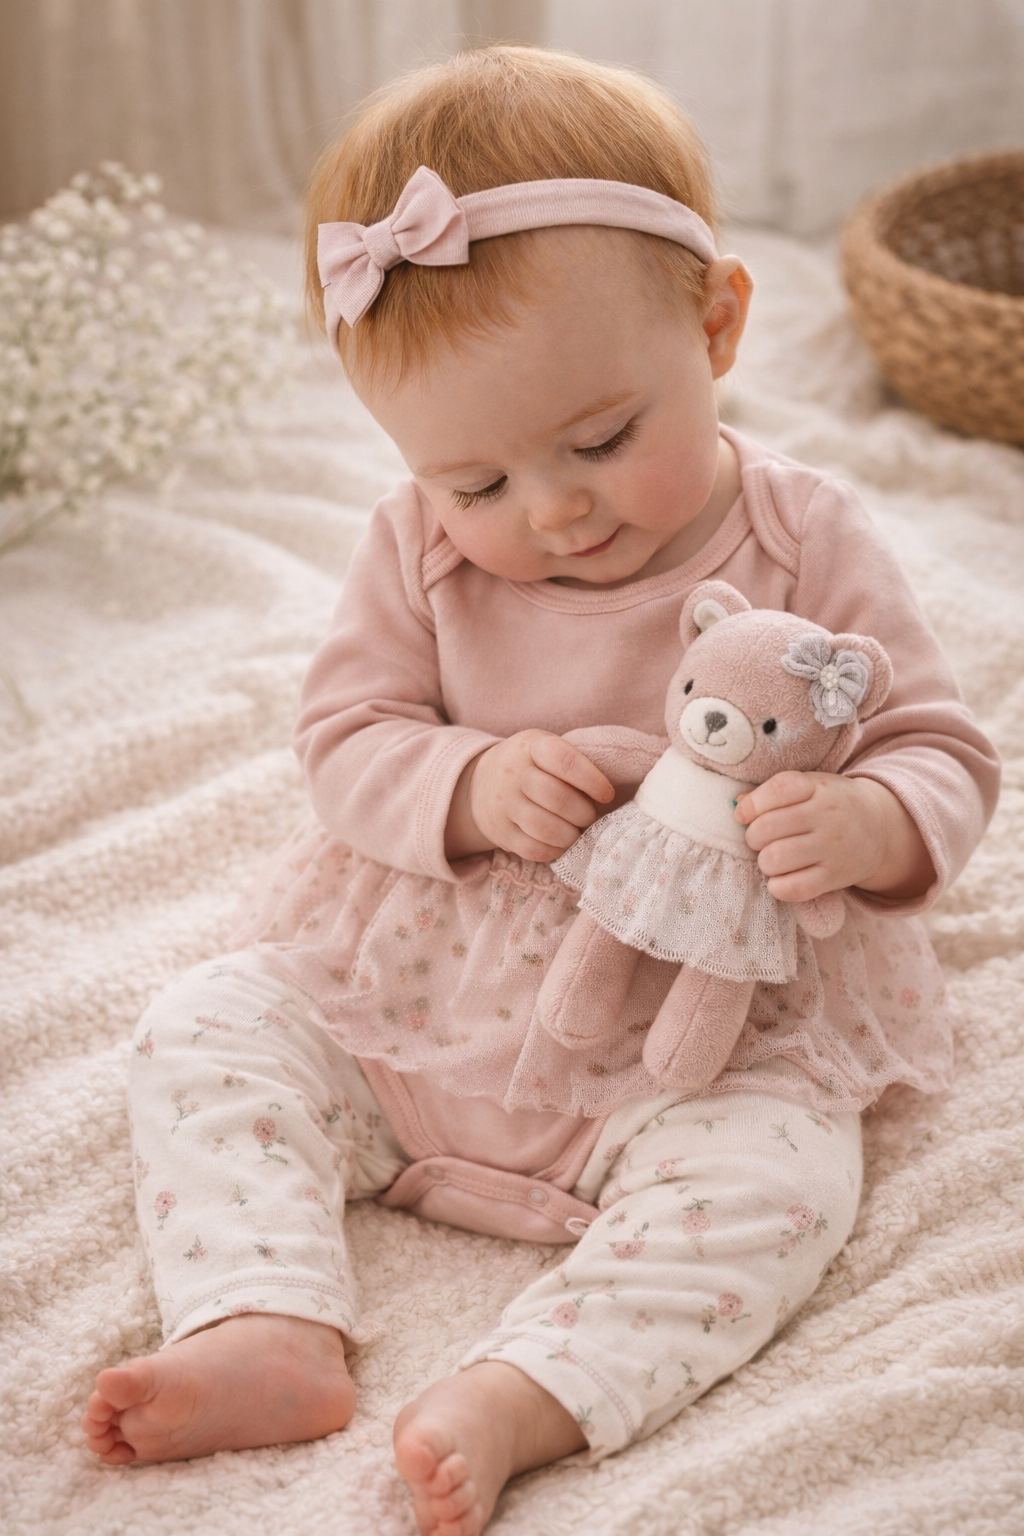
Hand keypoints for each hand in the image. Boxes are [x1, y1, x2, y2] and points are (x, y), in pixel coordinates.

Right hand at [445, 730, 614, 862]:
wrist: (479, 783)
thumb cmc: (529, 765)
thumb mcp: (544, 747)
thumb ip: (573, 761)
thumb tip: (610, 794)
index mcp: (531, 746)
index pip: (565, 761)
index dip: (592, 780)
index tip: (607, 795)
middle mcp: (513, 773)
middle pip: (557, 798)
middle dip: (583, 813)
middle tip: (589, 817)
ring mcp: (504, 804)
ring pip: (545, 827)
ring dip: (570, 835)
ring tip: (575, 832)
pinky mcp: (499, 832)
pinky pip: (532, 849)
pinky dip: (553, 850)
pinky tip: (559, 843)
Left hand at [735, 771, 934, 903]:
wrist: (880, 827)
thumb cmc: (830, 804)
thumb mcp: (809, 786)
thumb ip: (773, 792)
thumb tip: (738, 804)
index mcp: (817, 788)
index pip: (777, 790)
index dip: (752, 805)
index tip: (743, 815)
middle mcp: (827, 816)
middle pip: (767, 828)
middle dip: (753, 837)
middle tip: (762, 840)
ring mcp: (832, 848)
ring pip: (774, 859)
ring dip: (764, 862)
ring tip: (773, 857)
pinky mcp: (835, 877)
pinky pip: (793, 888)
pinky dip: (777, 886)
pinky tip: (782, 878)